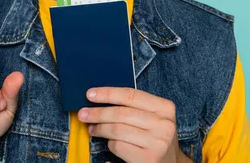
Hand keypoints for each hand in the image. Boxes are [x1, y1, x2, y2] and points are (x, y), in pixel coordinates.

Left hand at [77, 87, 191, 162]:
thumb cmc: (155, 137)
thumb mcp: (153, 118)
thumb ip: (134, 107)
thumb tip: (101, 98)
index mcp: (165, 108)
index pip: (131, 95)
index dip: (108, 93)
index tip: (90, 94)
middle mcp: (164, 124)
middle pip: (121, 113)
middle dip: (98, 113)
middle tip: (83, 113)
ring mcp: (157, 142)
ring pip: (117, 130)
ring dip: (100, 128)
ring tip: (92, 129)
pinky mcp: (148, 158)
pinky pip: (118, 146)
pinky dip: (109, 143)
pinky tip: (107, 142)